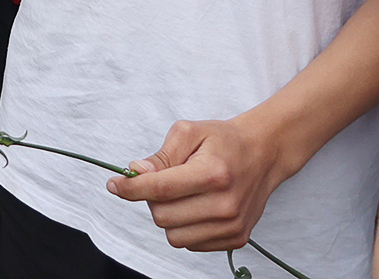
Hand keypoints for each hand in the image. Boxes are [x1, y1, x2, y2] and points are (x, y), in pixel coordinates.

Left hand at [107, 117, 290, 251]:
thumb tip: (136, 172)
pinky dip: (185, 228)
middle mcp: (225, 204)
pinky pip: (192, 245)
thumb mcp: (189, 132)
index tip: (114, 185)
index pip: (160, 189)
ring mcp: (232, 225)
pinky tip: (196, 208)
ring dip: (169, 217)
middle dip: (152, 199)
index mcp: (213, 173)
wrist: (263, 154)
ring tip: (182, 195)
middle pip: (162, 217)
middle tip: (163, 182)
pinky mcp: (236, 239)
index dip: (131, 188)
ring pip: (174, 236)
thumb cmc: (224, 141)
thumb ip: (161, 154)